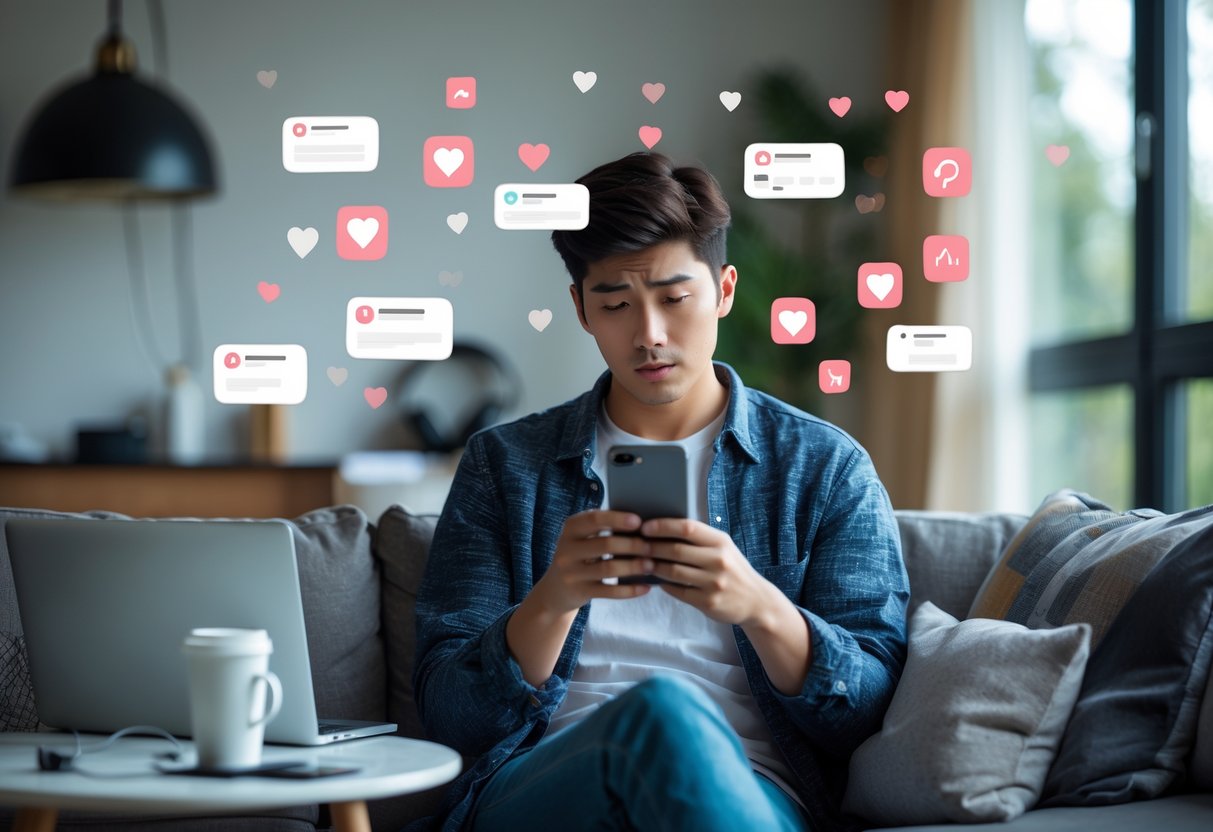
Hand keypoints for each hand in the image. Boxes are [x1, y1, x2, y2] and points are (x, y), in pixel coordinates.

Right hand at [529, 510, 658, 615]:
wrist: (555, 590)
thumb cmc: (579, 555)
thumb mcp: (582, 538)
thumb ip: (603, 527)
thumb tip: (641, 522)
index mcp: (570, 529)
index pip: (594, 519)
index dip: (617, 519)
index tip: (639, 521)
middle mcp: (567, 549)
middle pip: (605, 544)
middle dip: (632, 545)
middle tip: (651, 547)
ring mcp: (571, 573)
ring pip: (608, 568)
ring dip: (633, 567)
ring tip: (651, 565)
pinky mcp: (579, 592)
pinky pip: (609, 591)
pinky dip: (630, 590)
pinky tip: (645, 587)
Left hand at [642, 518, 777, 626]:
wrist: (756, 601)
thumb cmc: (732, 569)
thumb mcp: (724, 548)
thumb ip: (700, 539)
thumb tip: (663, 530)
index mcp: (721, 542)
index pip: (688, 528)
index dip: (663, 526)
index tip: (645, 527)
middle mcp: (719, 561)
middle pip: (676, 550)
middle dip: (652, 547)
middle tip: (637, 546)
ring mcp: (714, 583)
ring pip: (673, 572)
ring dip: (654, 567)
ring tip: (643, 563)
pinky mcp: (708, 602)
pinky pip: (678, 591)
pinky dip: (664, 585)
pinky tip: (657, 581)